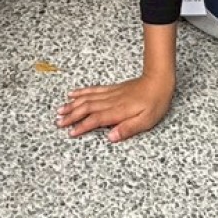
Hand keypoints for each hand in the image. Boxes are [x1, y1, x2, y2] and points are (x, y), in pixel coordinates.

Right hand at [57, 71, 172, 142]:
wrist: (159, 80)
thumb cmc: (155, 102)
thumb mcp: (147, 121)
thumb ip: (128, 129)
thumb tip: (111, 137)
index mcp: (118, 111)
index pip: (95, 119)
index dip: (82, 126)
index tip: (70, 132)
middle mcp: (111, 101)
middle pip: (86, 108)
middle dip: (71, 115)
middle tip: (58, 122)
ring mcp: (110, 93)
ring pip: (87, 98)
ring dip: (72, 104)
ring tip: (60, 110)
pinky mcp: (112, 89)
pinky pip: (93, 90)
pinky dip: (81, 92)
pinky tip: (73, 94)